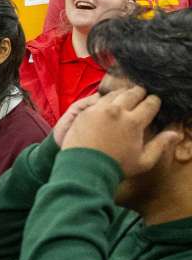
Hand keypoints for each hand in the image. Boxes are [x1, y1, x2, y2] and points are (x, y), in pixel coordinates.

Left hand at [61, 85, 179, 175]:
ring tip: (126, 94)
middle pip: (132, 94)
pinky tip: (108, 100)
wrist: (85, 167)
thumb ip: (160, 145)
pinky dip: (106, 97)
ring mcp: (99, 109)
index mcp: (134, 122)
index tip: (155, 101)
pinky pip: (98, 99)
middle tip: (142, 92)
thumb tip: (175, 134)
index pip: (149, 104)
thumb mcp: (144, 161)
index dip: (154, 101)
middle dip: (139, 92)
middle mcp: (117, 111)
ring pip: (114, 94)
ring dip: (123, 93)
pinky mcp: (85, 111)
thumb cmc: (116, 166)